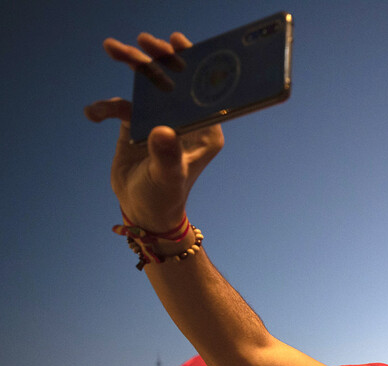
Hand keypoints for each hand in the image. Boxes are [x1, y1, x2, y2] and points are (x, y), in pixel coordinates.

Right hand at [85, 32, 223, 233]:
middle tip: (142, 41)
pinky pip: (122, 105)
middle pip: (172, 80)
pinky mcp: (137, 125)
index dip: (192, 63)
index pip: (202, 90)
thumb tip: (162, 132)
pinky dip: (106, 106)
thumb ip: (166, 155)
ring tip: (112, 48)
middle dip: (157, 57)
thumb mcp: (168, 178)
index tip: (177, 42)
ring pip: (147, 85)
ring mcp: (161, 120)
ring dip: (131, 66)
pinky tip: (93, 114)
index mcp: (204, 129)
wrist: (143, 212)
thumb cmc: (165, 197)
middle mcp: (185, 121)